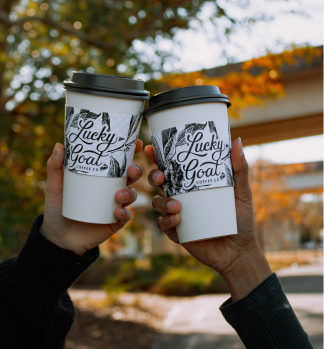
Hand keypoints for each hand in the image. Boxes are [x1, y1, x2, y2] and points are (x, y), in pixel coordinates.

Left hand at [40, 141, 142, 255]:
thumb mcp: (55, 185)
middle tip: (131, 169)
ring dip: (130, 193)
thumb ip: (55, 166)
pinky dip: (124, 214)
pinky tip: (117, 211)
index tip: (135, 143)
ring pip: (131, 196)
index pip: (119, 162)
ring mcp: (114, 206)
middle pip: (131, 177)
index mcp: (102, 177)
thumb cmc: (58, 207)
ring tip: (119, 195)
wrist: (57, 236)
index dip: (130, 152)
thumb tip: (59, 145)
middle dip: (136, 171)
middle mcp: (111, 189)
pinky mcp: (113, 222)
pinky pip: (124, 217)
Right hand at [144, 138, 271, 300]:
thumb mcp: (242, 192)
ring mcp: (177, 214)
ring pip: (157, 202)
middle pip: (159, 182)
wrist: (240, 252)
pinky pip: (163, 224)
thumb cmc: (241, 220)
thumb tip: (236, 141)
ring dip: (162, 202)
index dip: (159, 157)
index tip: (152, 149)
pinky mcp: (176, 232)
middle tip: (161, 177)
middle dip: (154, 177)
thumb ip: (239, 169)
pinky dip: (167, 221)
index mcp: (192, 185)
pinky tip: (177, 219)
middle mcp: (182, 197)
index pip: (173, 168)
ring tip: (177, 206)